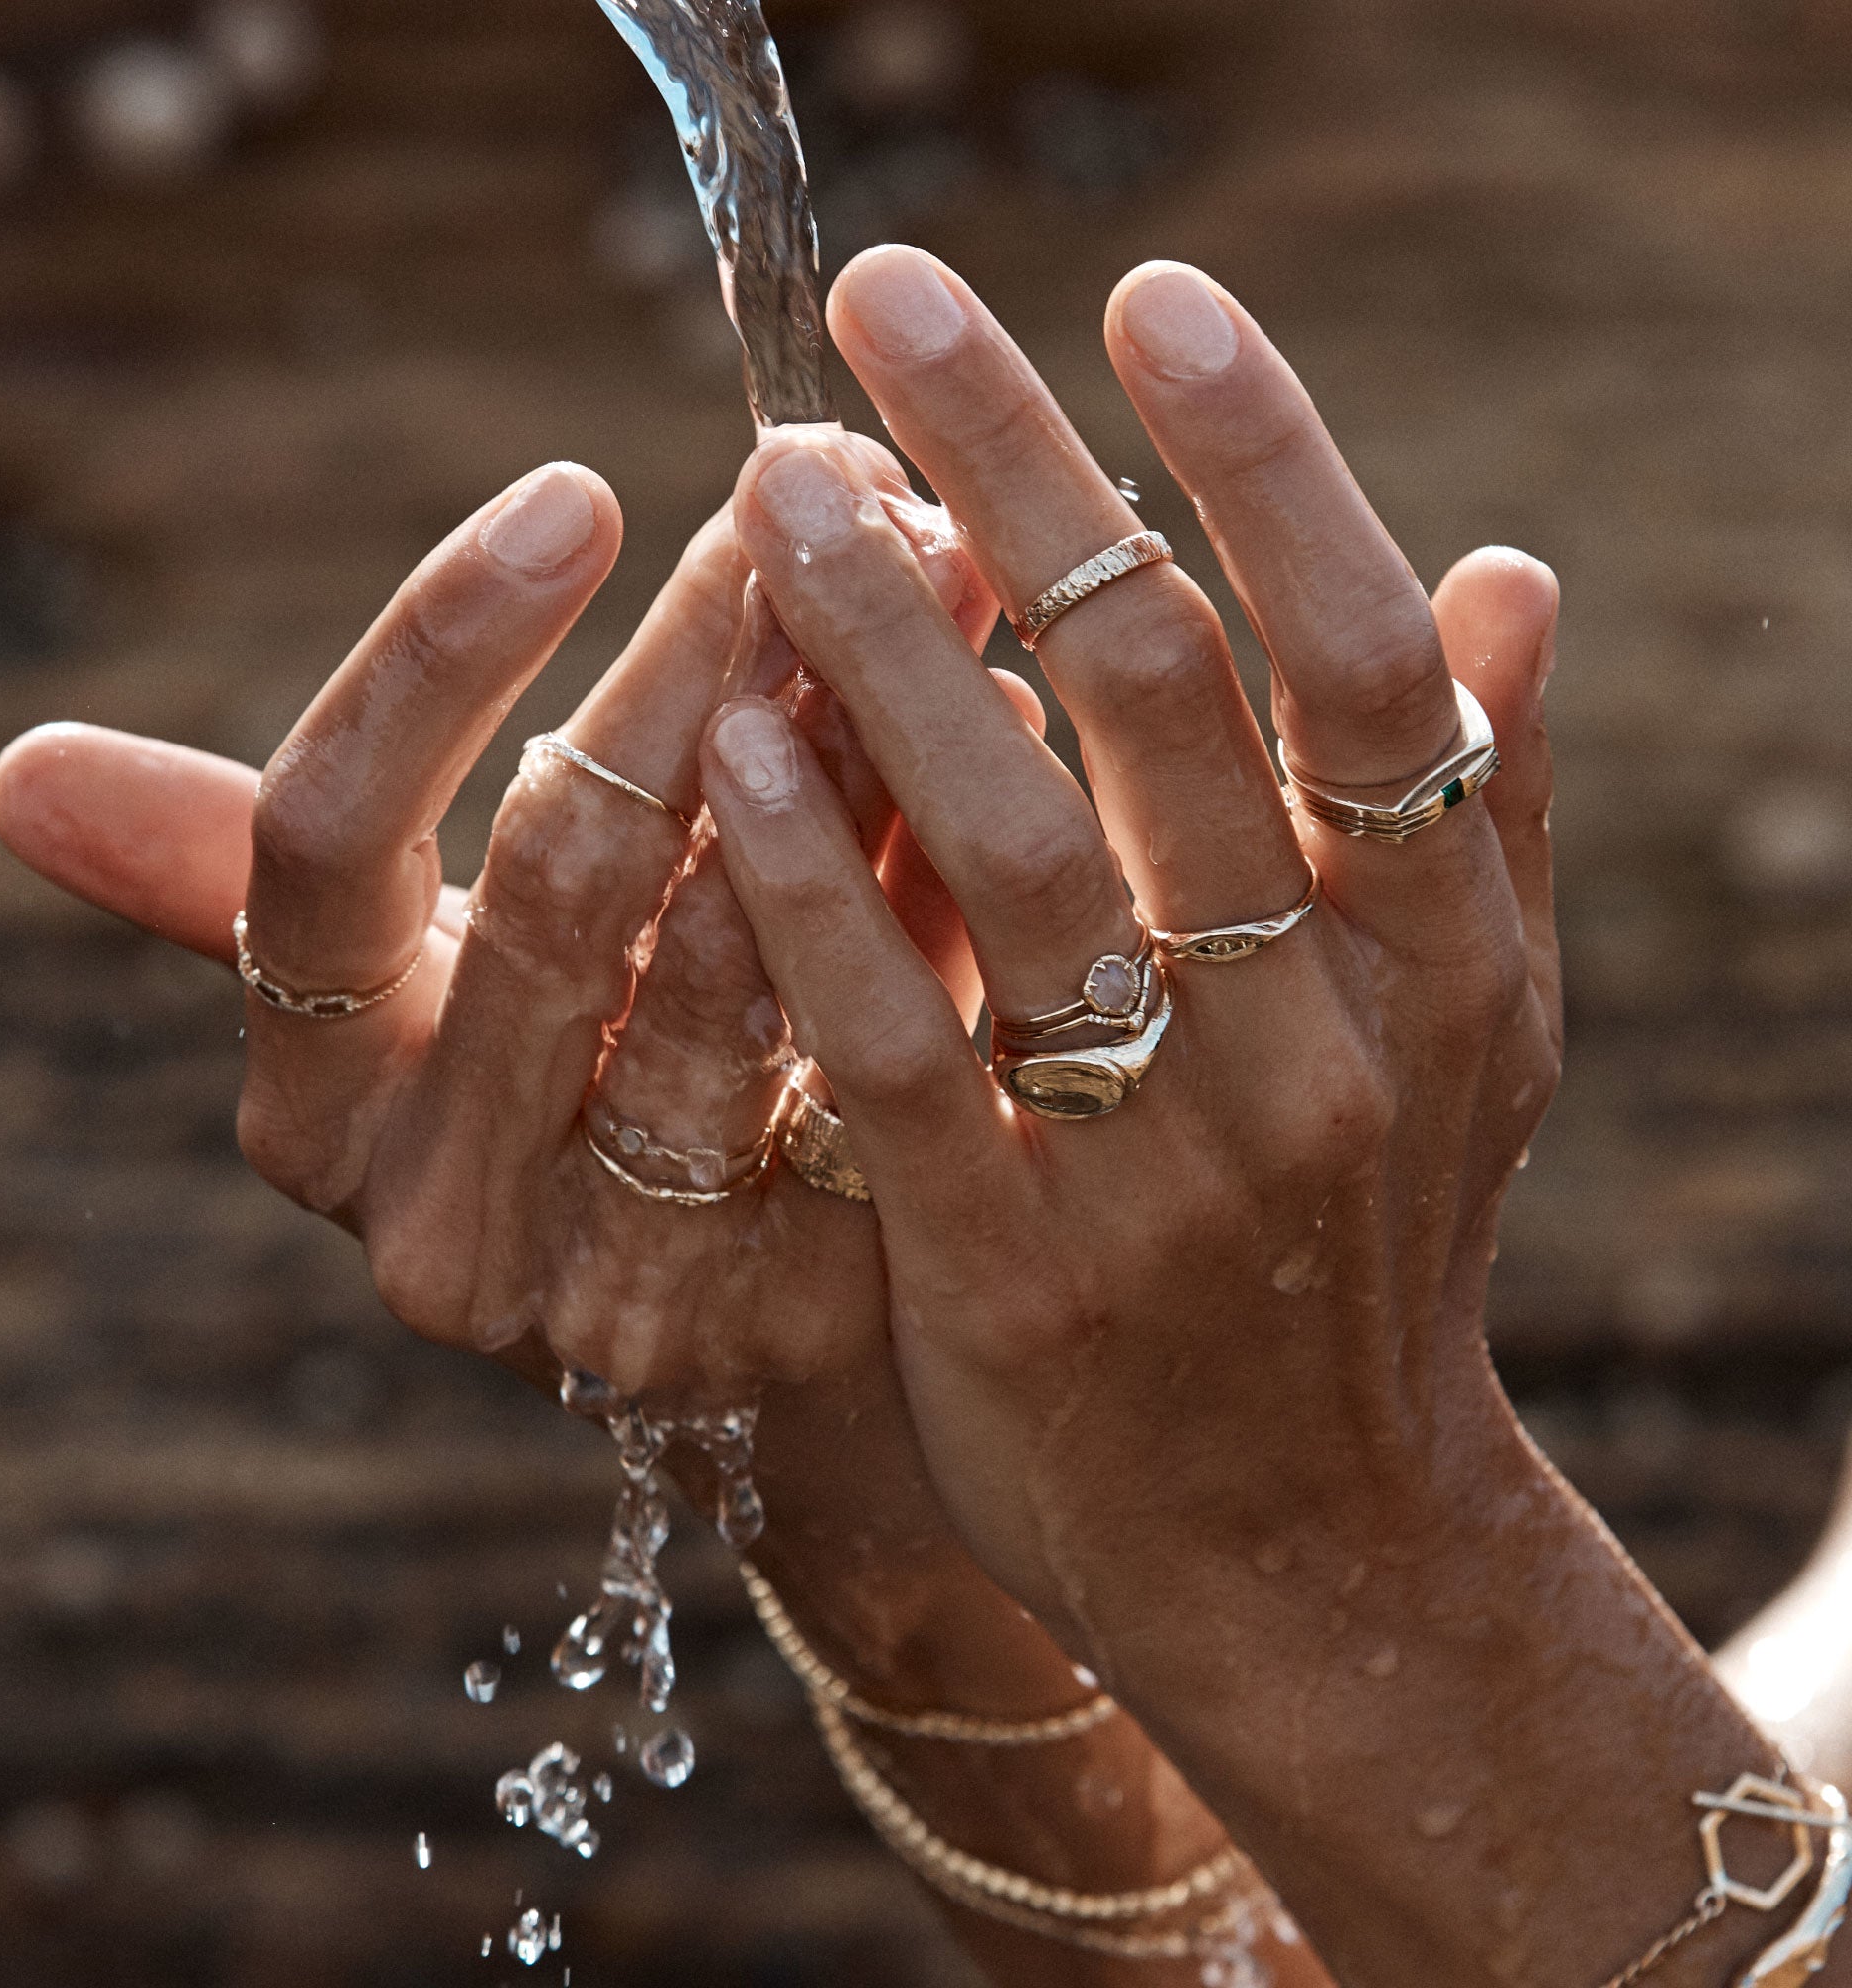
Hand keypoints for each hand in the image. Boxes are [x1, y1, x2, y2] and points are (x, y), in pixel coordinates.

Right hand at [0, 466, 1328, 1987]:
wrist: (753, 1342)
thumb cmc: (577, 1093)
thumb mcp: (421, 987)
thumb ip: (277, 868)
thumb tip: (11, 774)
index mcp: (316, 1100)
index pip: (320, 848)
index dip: (436, 656)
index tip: (578, 490)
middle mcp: (435, 1211)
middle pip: (558, 886)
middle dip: (699, 661)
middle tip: (823, 489)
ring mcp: (608, 1285)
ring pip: (730, 966)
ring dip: (843, 747)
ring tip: (942, 573)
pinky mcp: (782, 1318)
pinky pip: (871, 1058)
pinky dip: (931, 892)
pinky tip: (1011, 746)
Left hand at [700, 248, 1798, 1986]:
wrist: (1308, 1550)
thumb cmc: (1362, 1256)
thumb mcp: (1472, 1041)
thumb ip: (1483, 811)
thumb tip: (1508, 568)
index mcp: (1441, 959)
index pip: (1370, 659)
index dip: (1264, 461)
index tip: (1148, 298)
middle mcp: (1322, 1043)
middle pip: (1169, 705)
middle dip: (1027, 478)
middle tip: (894, 311)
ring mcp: (1168, 1168)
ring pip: (1019, 857)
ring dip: (889, 648)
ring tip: (780, 485)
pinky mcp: (1013, 1277)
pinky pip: (899, 1051)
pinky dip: (811, 887)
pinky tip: (730, 737)